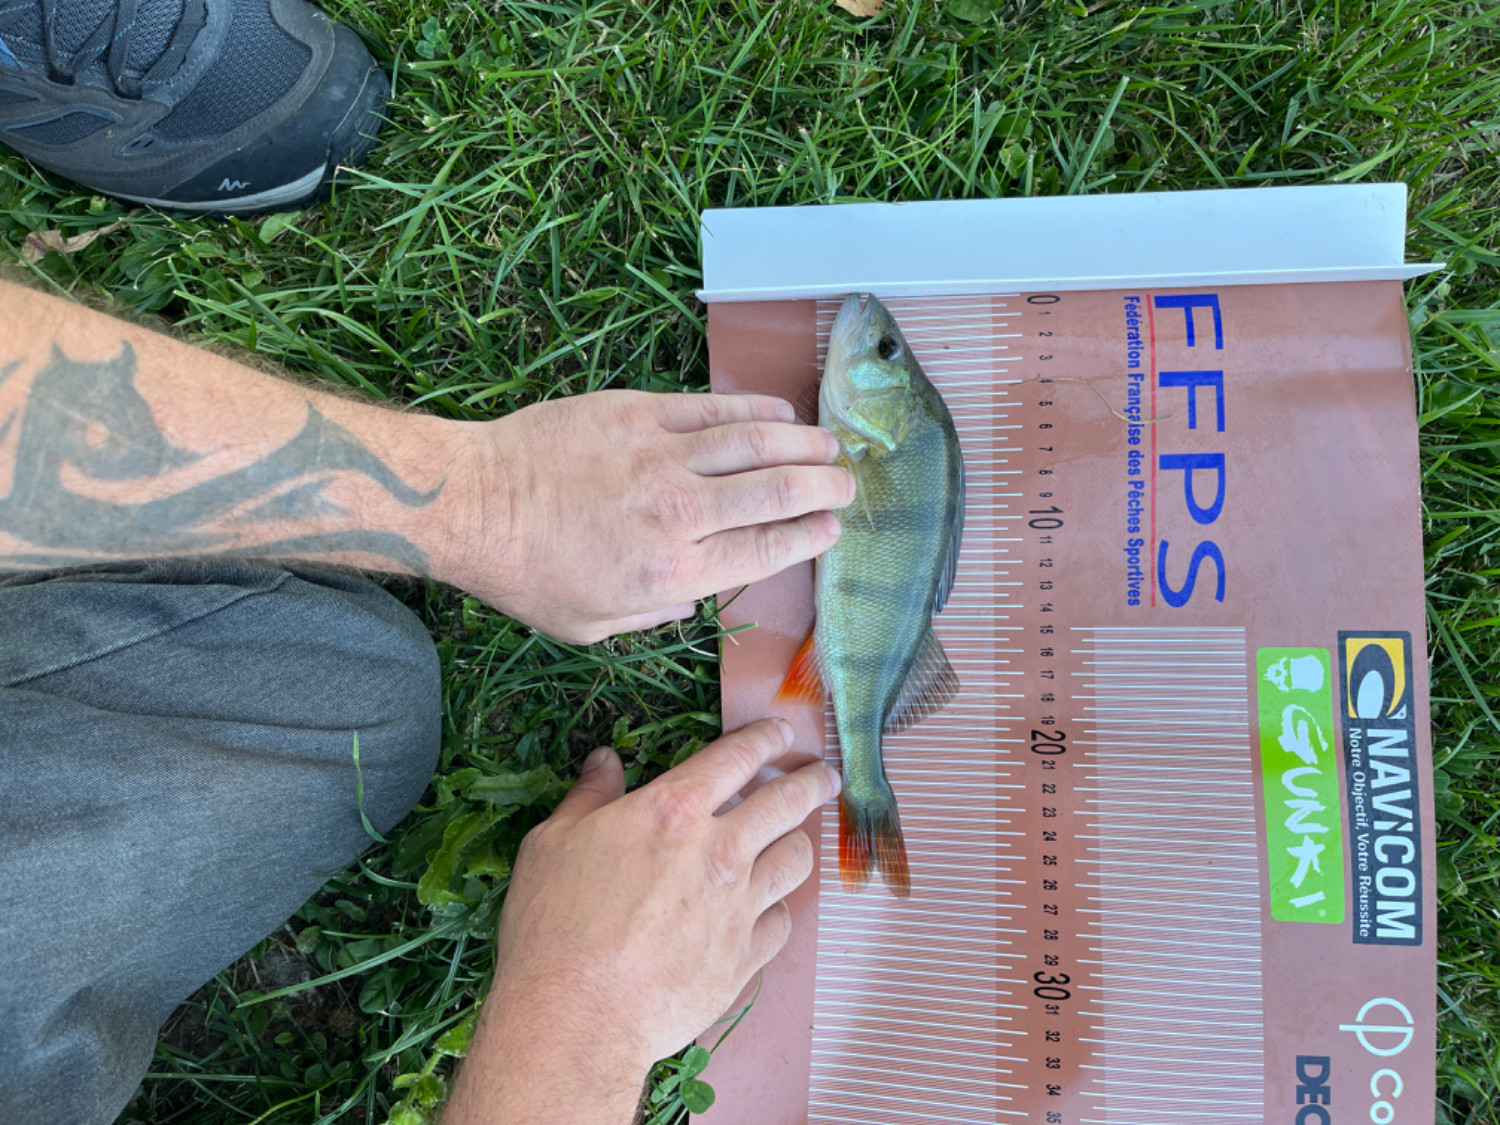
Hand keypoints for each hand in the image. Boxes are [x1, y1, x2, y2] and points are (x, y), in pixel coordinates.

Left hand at [442, 390, 853, 641]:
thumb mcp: (592, 626)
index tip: (833, 529)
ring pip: (757, 443)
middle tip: (847, 484)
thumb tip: (695, 595)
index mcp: (674, 572)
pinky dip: (755, 410)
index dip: (811, 537)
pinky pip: (713, 407)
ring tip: (832, 446)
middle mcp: (680, 513)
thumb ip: (656, 614)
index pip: (768, 549)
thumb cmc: (525, 574)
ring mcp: (662, 456)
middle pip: (779, 492)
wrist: (472, 504)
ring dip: (804, 444)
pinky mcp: (638, 411)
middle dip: (825, 488)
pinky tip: (780, 415)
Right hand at [442, 718, 837, 1124]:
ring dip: (798, 843)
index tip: (781, 732)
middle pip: (789, 802)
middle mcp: (719, 850)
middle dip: (813, 781)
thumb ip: (589, 796)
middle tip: (824, 774)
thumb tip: (606, 761)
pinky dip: (776, 911)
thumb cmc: (553, 926)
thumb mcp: (552, 843)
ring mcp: (739, 906)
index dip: (766, 737)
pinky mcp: (745, 958)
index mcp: (674, 810)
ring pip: (796, 860)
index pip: (738, 756)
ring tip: (795, 840)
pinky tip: (768, 910)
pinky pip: (781, 923)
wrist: (576, 1017)